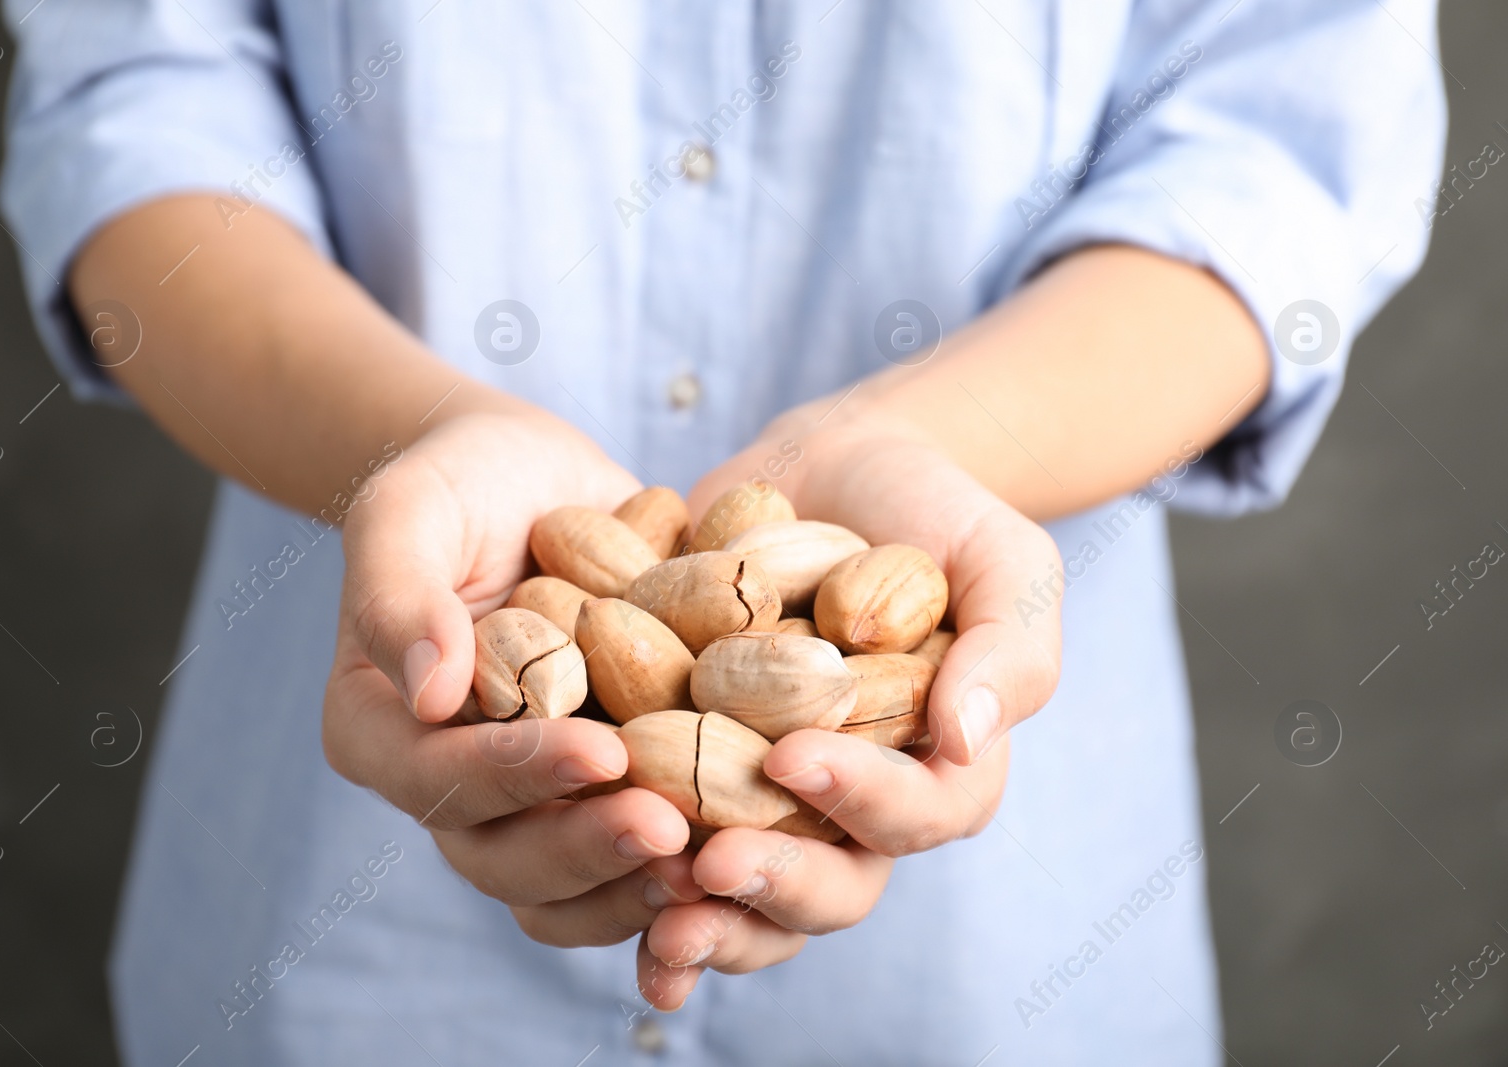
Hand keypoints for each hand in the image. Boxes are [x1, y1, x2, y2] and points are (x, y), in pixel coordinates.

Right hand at [322, 412, 703, 946]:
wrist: (532, 483)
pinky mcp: (597, 795)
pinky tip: (746, 851)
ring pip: (566, 888)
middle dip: (586, 850)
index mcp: (381, 729)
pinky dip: (679, 871)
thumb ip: (398, 590)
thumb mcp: (408, 507)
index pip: (435, 778)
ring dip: (634, 887)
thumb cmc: (457, 481)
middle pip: (501, 858)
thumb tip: (429, 690)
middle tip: (670, 831)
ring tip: (711, 862)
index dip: (513, 775)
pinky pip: (627, 863)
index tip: (600, 752)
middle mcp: (449, 784)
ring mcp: (528, 801)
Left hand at [636, 417, 1061, 1007]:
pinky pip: (661, 832)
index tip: (794, 755)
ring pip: (742, 890)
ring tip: (647, 905)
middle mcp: (849, 807)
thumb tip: (965, 740)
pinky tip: (577, 860)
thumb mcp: (1005, 566)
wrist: (839, 468)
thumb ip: (1006, 651)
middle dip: (769, 886)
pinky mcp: (689, 764)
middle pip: (827, 886)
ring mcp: (765, 795)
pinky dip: (621, 864)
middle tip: (707, 867)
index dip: (860, 800)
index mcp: (936, 775)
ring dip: (696, 916)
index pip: (914, 815)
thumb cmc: (939, 517)